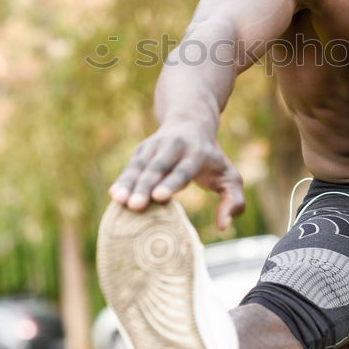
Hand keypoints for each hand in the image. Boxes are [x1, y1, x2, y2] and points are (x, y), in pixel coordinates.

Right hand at [108, 122, 244, 229]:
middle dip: (145, 186)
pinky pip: (131, 166)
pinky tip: (114, 195)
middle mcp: (175, 147)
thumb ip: (234, 201)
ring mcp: (156, 146)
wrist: (191, 122)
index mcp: (198, 154)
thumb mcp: (230, 177)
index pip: (183, 170)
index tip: (159, 197)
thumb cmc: (212, 160)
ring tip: (118, 200)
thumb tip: (223, 226)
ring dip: (129, 182)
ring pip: (141, 165)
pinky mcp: (142, 149)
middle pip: (158, 167)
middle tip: (135, 205)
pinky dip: (123, 179)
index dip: (171, 183)